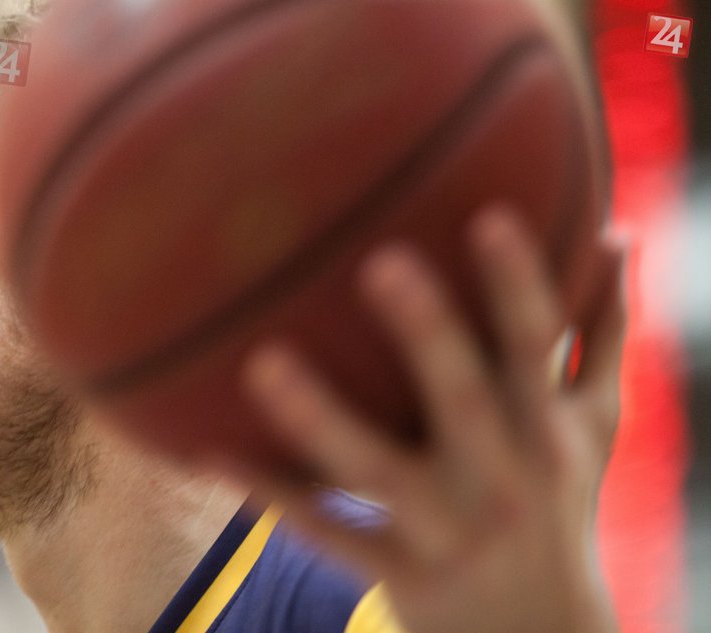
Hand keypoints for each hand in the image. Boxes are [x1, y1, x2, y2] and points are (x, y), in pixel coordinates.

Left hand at [237, 207, 624, 632]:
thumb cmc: (558, 502)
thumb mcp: (596, 424)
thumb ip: (603, 332)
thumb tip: (615, 231)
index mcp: (545, 428)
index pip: (536, 345)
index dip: (518, 284)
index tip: (489, 215)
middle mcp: (500, 477)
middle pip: (464, 398)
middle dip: (429, 335)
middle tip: (380, 262)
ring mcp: (446, 529)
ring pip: (376, 469)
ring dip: (320, 417)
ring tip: (263, 362)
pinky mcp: (400, 572)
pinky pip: (325, 530)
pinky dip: (269, 493)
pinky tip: (211, 450)